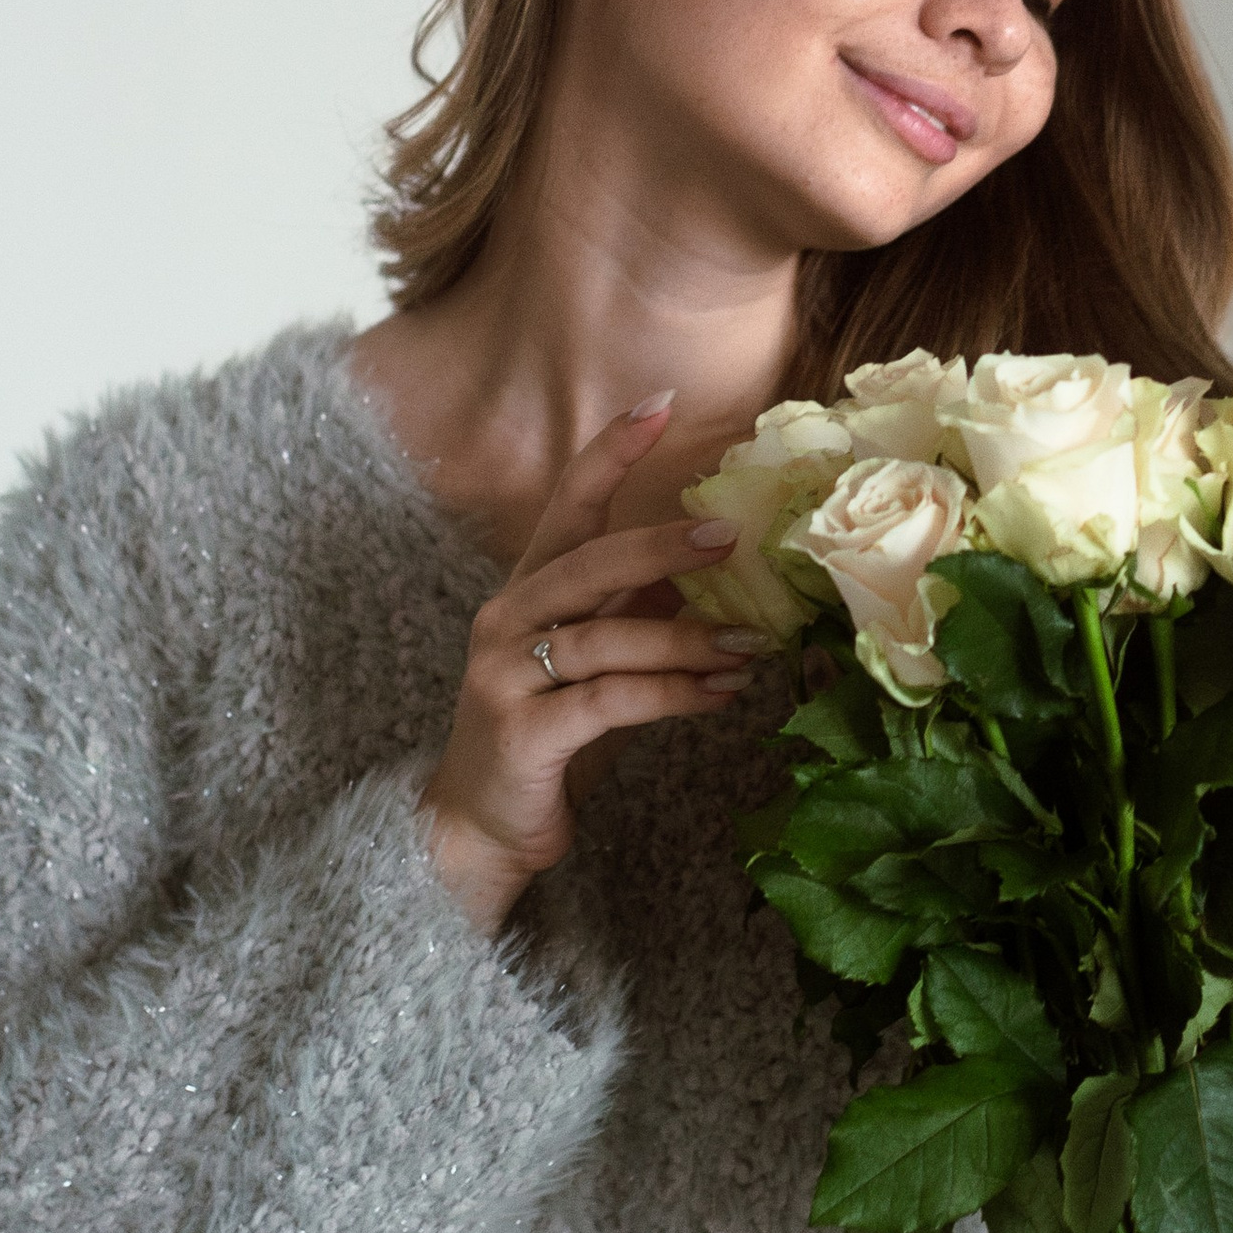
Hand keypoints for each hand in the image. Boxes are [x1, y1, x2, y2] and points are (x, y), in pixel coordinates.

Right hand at [420, 396, 766, 930]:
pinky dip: (675, 696)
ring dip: (689, 640)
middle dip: (662, 544)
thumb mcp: (600, 664)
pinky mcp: (523, 732)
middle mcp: (509, 620)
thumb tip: (712, 564)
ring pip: (609, 639)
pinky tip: (723, 695)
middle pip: (590, 562)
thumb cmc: (550, 738)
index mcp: (530, 592)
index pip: (568, 505)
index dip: (611, 453)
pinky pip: (611, 701)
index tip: (660, 405)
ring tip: (752, 645)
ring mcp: (508, 675)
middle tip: (729, 535)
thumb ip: (639, 613)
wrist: (481, 828)